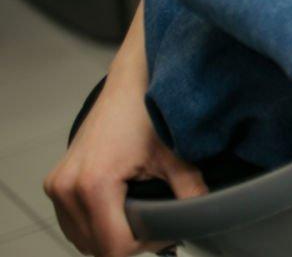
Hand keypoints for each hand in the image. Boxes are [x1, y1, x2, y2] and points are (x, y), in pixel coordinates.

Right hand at [44, 62, 205, 256]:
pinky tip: (121, 211)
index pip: (114, 246)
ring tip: (141, 218)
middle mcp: (67, 187)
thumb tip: (203, 219)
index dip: (145, 246)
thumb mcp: (176, 156)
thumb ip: (190, 192)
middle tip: (158, 226)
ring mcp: (57, 185)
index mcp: (93, 184)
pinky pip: (72, 223)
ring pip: (81, 238)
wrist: (130, 83)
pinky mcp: (55, 182)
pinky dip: (94, 225)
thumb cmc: (150, 113)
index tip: (167, 233)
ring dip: (109, 237)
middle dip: (129, 243)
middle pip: (95, 247)